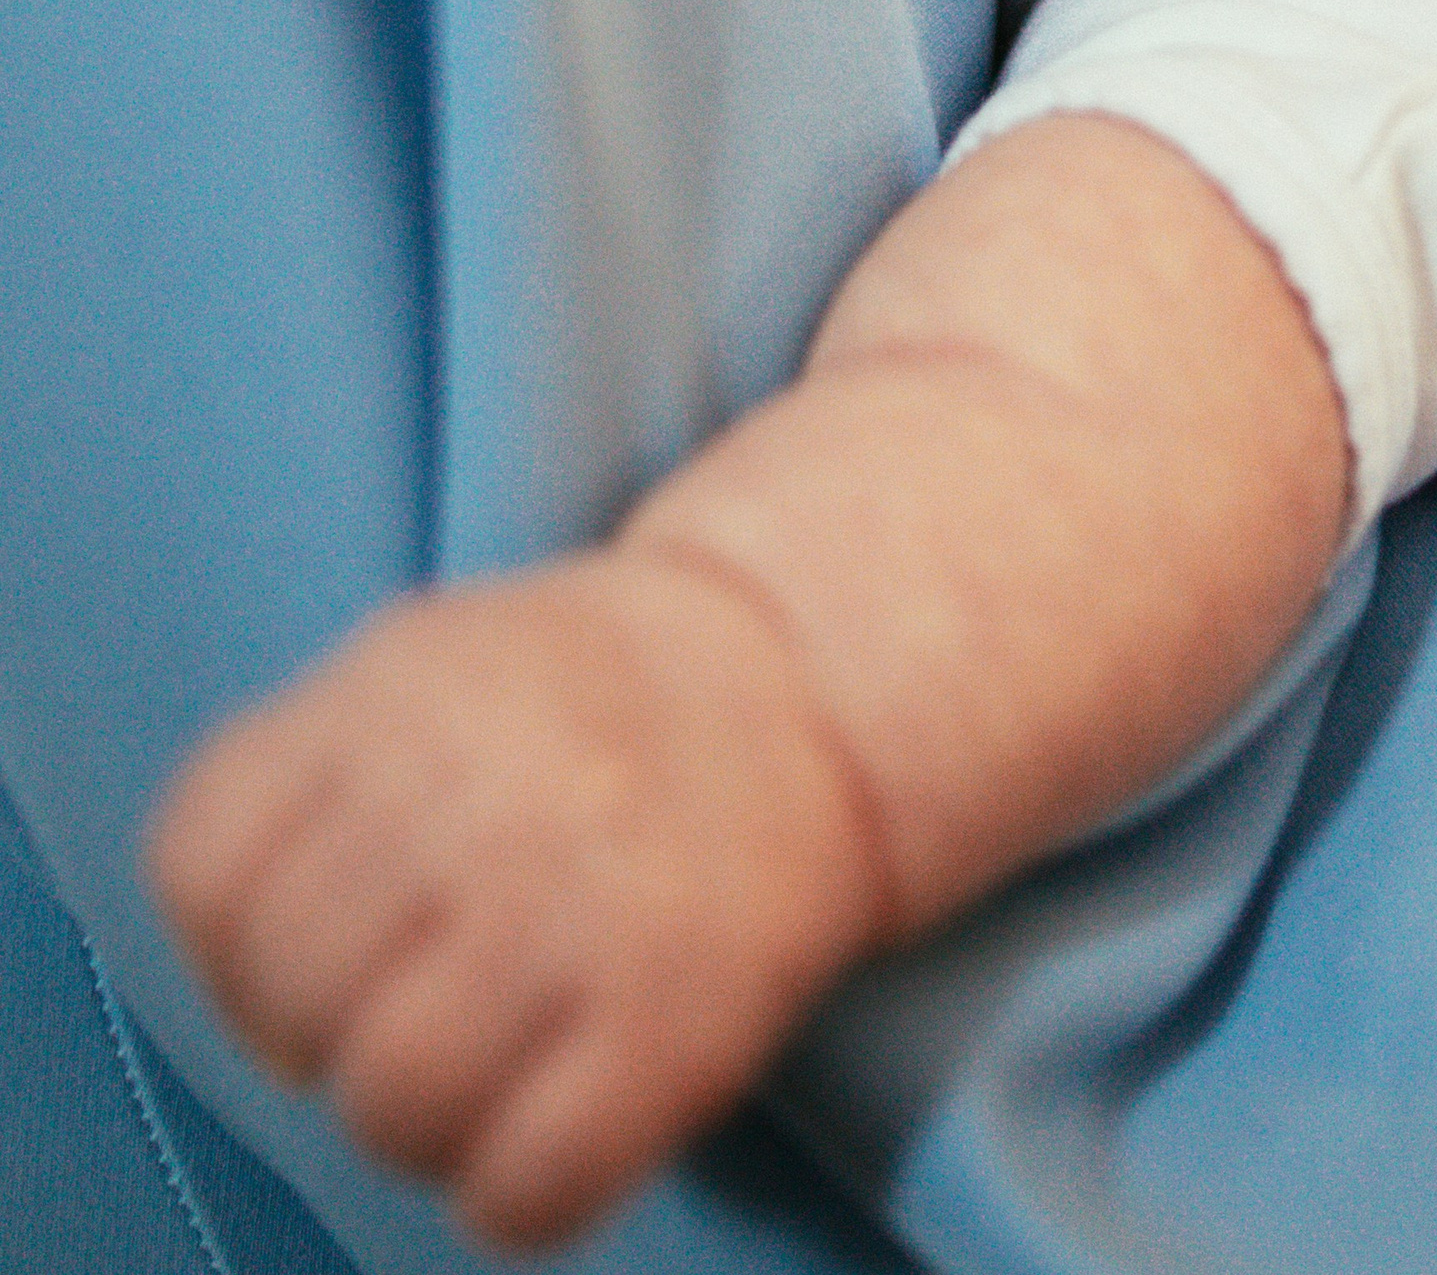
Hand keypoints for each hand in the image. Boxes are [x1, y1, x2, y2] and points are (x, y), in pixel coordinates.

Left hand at [149, 550, 879, 1252]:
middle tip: (412, 1006)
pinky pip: (524, 1192)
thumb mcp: (425, 666)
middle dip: (333, 1034)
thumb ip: (310, 777)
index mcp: (399, 693)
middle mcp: (481, 791)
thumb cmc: (584, 700)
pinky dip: (520, 1194)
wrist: (807, 677)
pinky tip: (559, 1120)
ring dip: (421, 1124)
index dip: (235, 940)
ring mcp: (582, 906)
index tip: (318, 941)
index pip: (205, 867)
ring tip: (486, 1070)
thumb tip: (240, 964)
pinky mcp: (678, 1018)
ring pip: (393, 1109)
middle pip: (294, 1002)